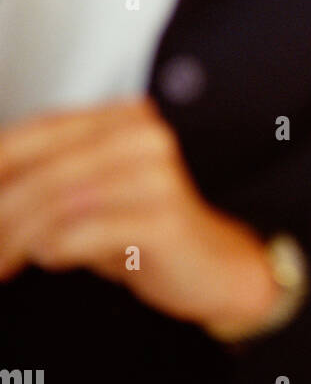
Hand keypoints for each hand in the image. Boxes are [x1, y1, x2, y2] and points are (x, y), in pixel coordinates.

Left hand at [0, 96, 287, 338]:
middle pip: (45, 169)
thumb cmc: (148, 229)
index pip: (42, 128)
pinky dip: (55, 248)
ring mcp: (156, 173)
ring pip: (59, 202)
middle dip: (4, 212)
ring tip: (4, 261)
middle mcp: (142, 134)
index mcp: (123, 117)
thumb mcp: (94, 194)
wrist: (215, 266)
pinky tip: (48, 257)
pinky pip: (85, 231)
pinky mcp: (163, 216)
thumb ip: (50, 179)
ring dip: (20, 239)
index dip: (0, 162)